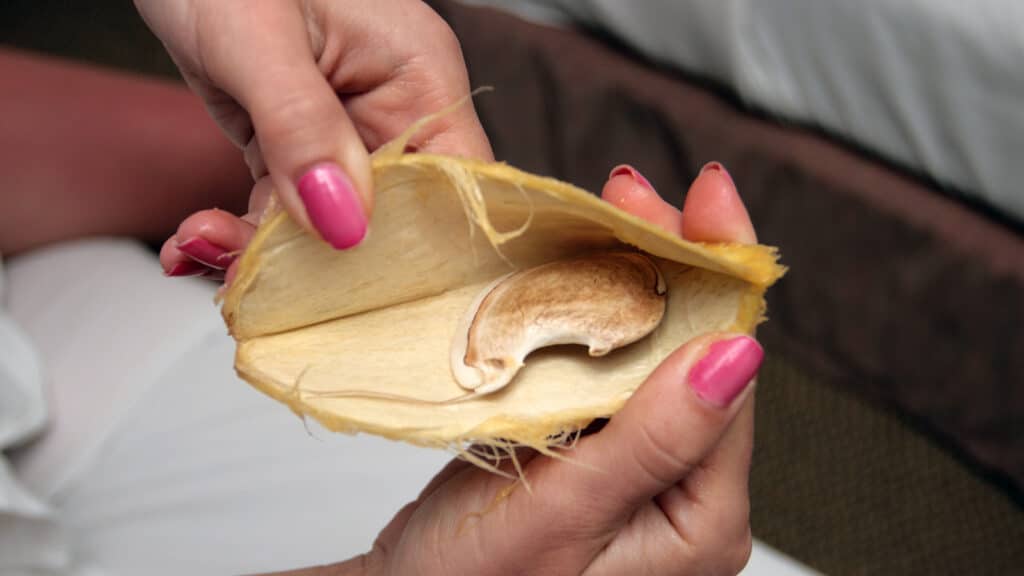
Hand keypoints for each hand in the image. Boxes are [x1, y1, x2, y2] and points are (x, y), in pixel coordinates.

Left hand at [135, 0, 491, 277]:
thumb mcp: (260, 36)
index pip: (454, 185)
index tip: (365, 287)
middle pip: (389, 219)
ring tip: (203, 244)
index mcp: (418, 77)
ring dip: (263, 249)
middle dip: (322, 257)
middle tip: (257, 274)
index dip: (423, 246)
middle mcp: (389, 110)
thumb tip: (343, 223)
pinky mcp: (293, 143)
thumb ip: (303, 128)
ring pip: (328, 223)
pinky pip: (283, 207)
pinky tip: (198, 240)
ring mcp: (340, 129)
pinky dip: (240, 231)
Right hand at [276, 162, 761, 575]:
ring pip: (649, 356)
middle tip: (635, 194)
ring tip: (607, 217)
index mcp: (701, 515)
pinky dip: (591, 320)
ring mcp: (638, 472)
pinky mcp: (592, 456)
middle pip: (697, 354)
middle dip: (674, 264)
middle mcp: (682, 493)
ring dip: (630, 282)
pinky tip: (575, 275)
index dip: (719, 276)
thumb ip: (653, 440)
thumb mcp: (563, 514)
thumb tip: (740, 355)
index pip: (730, 372)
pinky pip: (606, 374)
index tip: (707, 199)